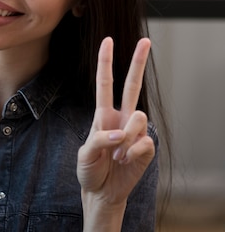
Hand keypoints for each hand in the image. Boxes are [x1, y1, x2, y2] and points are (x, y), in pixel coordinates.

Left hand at [77, 37, 155, 206]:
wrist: (102, 192)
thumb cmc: (90, 170)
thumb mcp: (84, 154)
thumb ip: (99, 140)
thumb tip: (121, 134)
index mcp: (103, 114)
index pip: (105, 84)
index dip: (105, 63)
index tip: (107, 40)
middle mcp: (121, 118)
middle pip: (132, 85)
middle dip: (138, 62)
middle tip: (146, 40)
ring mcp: (135, 131)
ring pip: (138, 117)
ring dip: (125, 139)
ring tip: (117, 156)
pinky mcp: (146, 146)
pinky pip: (144, 142)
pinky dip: (132, 153)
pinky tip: (127, 162)